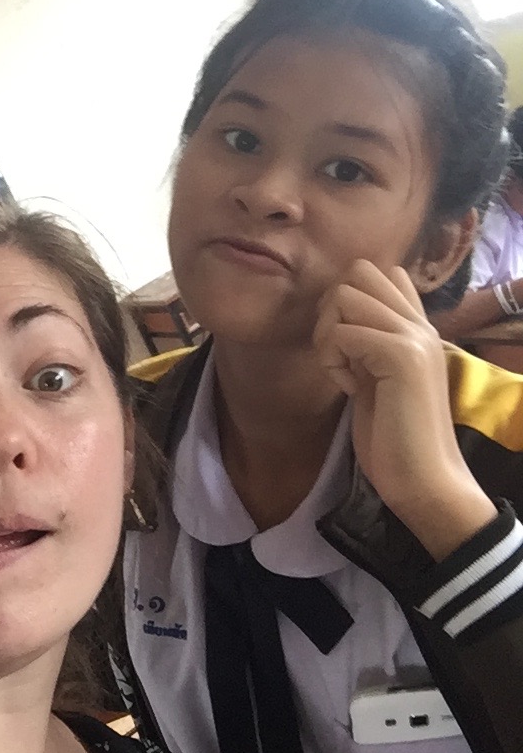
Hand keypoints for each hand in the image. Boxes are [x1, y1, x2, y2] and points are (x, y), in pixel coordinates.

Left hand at [313, 260, 495, 559]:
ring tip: (342, 371)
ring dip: (327, 333)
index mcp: (416, 330)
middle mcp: (419, 324)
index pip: (380, 274)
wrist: (425, 481)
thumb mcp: (377, 383)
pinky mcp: (401, 356)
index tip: (346, 348)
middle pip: (359, 271)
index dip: (346, 304)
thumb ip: (367, 349)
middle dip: (331, 308)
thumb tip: (337, 325)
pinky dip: (332, 359)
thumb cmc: (396, 441)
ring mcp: (413, 337)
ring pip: (345, 294)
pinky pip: (342, 331)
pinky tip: (348, 388)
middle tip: (336, 353)